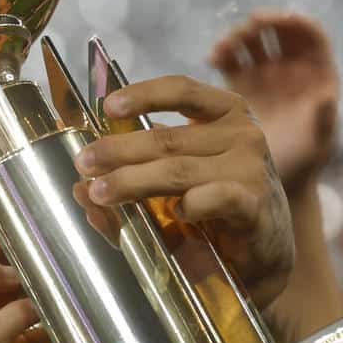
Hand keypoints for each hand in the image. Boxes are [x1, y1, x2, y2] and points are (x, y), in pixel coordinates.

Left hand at [72, 74, 294, 305]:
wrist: (264, 252)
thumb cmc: (214, 209)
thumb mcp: (174, 184)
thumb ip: (135, 176)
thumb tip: (78, 187)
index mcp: (223, 113)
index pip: (182, 90)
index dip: (143, 94)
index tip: (107, 106)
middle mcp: (241, 133)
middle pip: (167, 138)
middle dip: (118, 150)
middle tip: (85, 163)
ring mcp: (251, 168)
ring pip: (178, 170)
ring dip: (132, 181)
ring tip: (99, 192)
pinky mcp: (255, 204)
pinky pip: (215, 198)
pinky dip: (190, 204)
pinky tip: (174, 213)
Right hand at [207, 8, 339, 193]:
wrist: (273, 183)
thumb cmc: (303, 164)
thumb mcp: (318, 145)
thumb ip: (324, 120)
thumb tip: (329, 97)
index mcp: (317, 75)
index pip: (310, 36)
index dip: (294, 22)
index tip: (274, 20)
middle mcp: (290, 69)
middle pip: (278, 32)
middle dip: (262, 23)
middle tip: (246, 27)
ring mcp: (263, 76)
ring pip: (252, 41)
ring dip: (238, 36)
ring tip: (223, 49)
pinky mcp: (238, 86)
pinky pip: (230, 60)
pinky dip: (221, 53)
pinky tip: (212, 59)